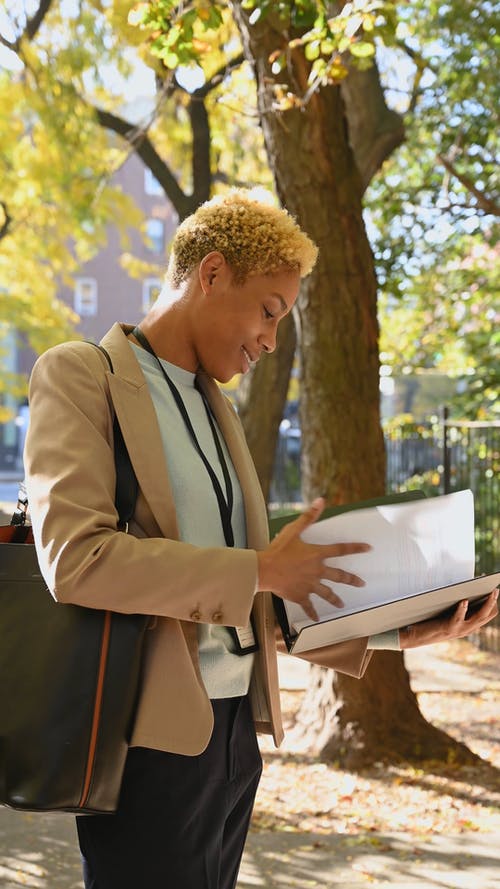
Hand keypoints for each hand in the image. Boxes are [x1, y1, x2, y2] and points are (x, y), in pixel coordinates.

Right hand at [257, 497, 370, 620]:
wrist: (264, 570)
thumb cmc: (278, 550)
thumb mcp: (293, 530)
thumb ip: (308, 517)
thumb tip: (320, 501)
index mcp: (316, 555)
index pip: (341, 550)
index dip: (355, 548)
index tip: (368, 548)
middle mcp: (317, 571)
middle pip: (339, 576)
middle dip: (352, 580)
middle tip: (361, 583)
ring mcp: (309, 585)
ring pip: (327, 593)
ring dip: (335, 599)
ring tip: (342, 605)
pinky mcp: (300, 595)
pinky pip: (308, 606)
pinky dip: (312, 613)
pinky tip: (317, 618)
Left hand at [399, 587, 498, 648]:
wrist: (414, 636)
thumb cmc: (430, 621)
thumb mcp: (448, 613)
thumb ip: (458, 606)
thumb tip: (466, 587)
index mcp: (468, 625)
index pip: (487, 615)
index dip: (492, 603)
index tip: (494, 589)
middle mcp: (467, 629)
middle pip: (486, 615)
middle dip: (493, 602)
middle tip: (496, 590)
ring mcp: (459, 630)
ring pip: (478, 618)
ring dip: (485, 605)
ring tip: (490, 593)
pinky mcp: (448, 628)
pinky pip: (458, 619)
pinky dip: (462, 610)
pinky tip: (465, 601)